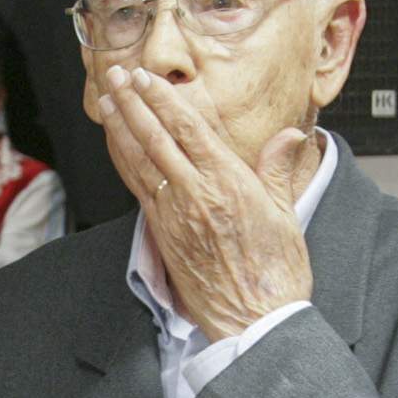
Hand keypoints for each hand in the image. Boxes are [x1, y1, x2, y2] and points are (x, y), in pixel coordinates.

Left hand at [97, 64, 315, 340]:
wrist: (256, 322)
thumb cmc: (275, 275)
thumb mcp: (286, 215)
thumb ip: (277, 171)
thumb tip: (290, 137)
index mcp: (229, 183)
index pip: (188, 128)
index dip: (163, 99)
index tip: (147, 78)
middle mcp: (196, 195)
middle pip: (155, 138)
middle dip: (133, 103)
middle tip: (116, 75)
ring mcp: (175, 216)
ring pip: (139, 162)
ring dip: (120, 128)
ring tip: (108, 101)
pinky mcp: (163, 237)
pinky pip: (137, 190)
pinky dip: (123, 163)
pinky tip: (116, 147)